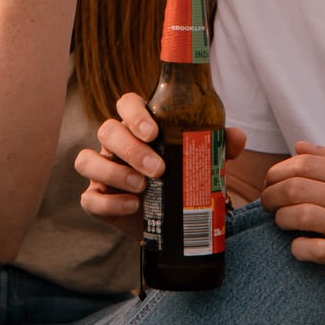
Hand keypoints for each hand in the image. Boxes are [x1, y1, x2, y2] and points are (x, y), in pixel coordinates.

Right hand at [75, 92, 247, 236]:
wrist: (174, 220)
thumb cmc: (184, 176)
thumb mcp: (203, 159)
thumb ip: (219, 145)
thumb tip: (236, 136)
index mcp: (139, 125)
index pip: (126, 104)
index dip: (134, 113)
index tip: (153, 131)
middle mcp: (116, 143)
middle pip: (107, 130)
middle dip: (131, 148)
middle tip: (158, 169)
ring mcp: (103, 171)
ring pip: (88, 160)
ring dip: (114, 172)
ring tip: (142, 187)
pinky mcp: (97, 199)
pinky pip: (89, 198)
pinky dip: (109, 203)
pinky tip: (132, 205)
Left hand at [261, 141, 324, 301]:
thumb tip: (298, 146)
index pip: (304, 163)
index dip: (278, 173)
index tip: (271, 184)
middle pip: (297, 187)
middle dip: (271, 196)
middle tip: (267, 205)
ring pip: (302, 216)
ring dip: (281, 220)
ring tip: (281, 224)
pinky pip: (316, 251)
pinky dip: (298, 249)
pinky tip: (299, 249)